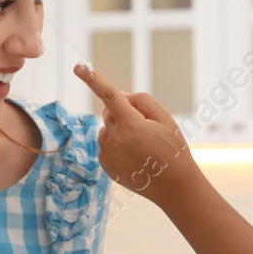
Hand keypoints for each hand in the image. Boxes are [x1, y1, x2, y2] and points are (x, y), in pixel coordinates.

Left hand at [73, 63, 200, 205]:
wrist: (174, 186)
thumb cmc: (172, 149)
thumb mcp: (165, 118)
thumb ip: (141, 100)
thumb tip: (120, 96)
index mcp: (131, 124)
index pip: (109, 95)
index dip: (93, 79)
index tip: (79, 67)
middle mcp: (115, 139)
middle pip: (110, 112)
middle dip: (124, 113)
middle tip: (146, 129)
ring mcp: (108, 154)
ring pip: (107, 129)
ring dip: (120, 131)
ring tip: (142, 147)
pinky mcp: (105, 165)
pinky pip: (106, 145)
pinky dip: (117, 146)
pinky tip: (134, 157)